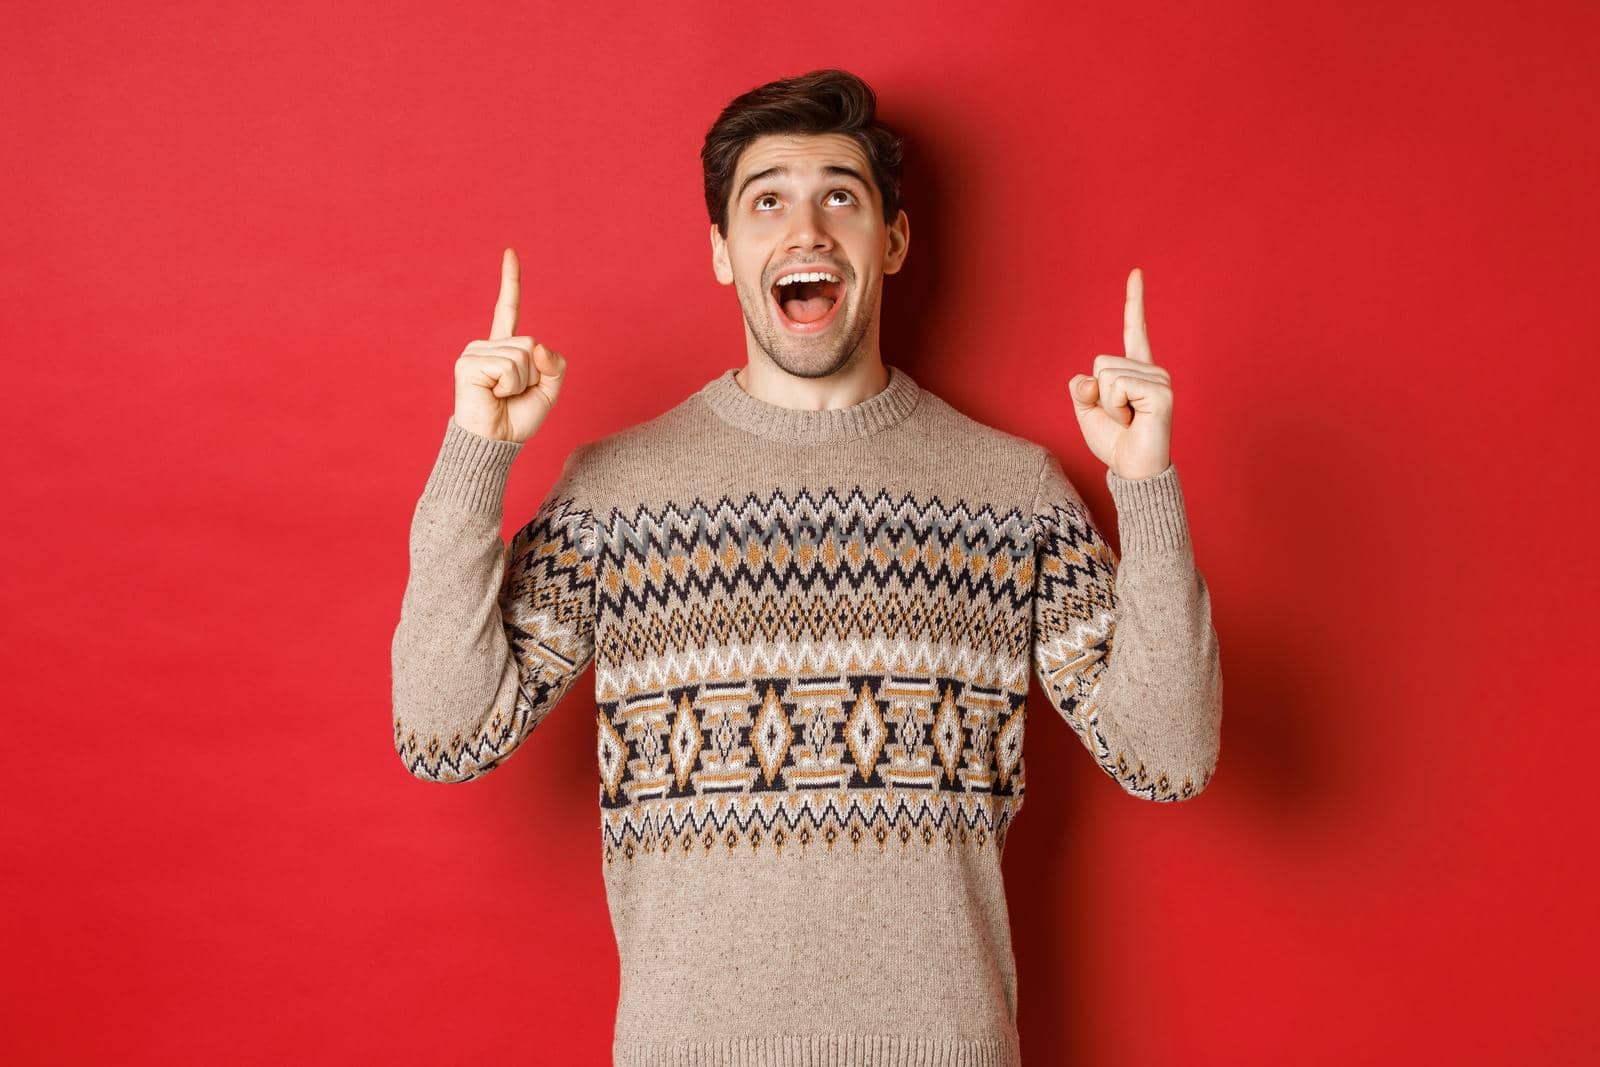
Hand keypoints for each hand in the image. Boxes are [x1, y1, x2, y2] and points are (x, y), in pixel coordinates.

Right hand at [452, 247, 567, 442]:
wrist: (495, 442)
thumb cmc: (517, 418)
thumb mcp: (548, 390)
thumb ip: (554, 364)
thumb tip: (538, 345)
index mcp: (504, 348)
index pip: (508, 308)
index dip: (510, 281)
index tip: (510, 252)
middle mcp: (487, 345)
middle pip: (530, 342)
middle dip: (533, 374)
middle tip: (513, 394)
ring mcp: (474, 352)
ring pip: (521, 355)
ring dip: (521, 382)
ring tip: (502, 396)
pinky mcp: (467, 364)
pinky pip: (508, 367)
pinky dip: (509, 386)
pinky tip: (493, 395)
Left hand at [1068, 267, 1173, 479]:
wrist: (1133, 470)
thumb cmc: (1115, 442)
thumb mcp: (1088, 411)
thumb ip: (1082, 389)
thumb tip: (1089, 377)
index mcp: (1135, 371)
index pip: (1135, 329)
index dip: (1134, 301)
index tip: (1136, 272)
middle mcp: (1152, 371)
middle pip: (1101, 362)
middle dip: (1099, 394)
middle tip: (1120, 417)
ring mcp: (1160, 380)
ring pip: (1107, 374)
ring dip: (1108, 405)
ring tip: (1128, 421)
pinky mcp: (1161, 393)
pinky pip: (1117, 386)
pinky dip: (1115, 408)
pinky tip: (1134, 420)